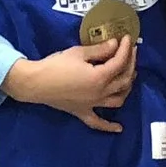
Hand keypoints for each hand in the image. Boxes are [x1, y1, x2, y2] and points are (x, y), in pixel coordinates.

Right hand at [4, 37, 134, 131]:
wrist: (35, 83)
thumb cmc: (56, 65)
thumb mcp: (78, 53)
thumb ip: (99, 50)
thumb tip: (115, 45)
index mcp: (100, 77)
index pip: (120, 62)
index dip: (125, 49)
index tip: (126, 38)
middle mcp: (101, 93)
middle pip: (123, 80)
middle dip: (130, 64)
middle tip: (129, 53)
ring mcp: (93, 105)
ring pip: (118, 100)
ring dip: (126, 89)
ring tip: (128, 77)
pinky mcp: (83, 112)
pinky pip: (98, 122)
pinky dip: (109, 126)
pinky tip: (119, 128)